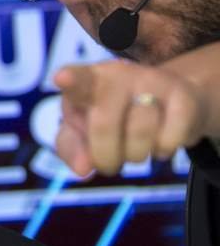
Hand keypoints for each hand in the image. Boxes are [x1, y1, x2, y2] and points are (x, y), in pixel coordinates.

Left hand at [54, 60, 208, 176]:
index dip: (71, 80)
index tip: (61, 78)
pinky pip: (170, 138)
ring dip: (134, 156)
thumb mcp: (83, 130)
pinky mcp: (183, 96)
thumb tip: (83, 169)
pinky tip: (160, 142)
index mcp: (90, 81)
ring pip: (140, 132)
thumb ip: (72, 148)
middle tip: (108, 165)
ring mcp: (154, 82)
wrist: (171, 101)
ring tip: (135, 150)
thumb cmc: (113, 116)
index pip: (79, 80)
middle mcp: (120, 75)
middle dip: (105, 157)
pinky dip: (162, 151)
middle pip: (105, 125)